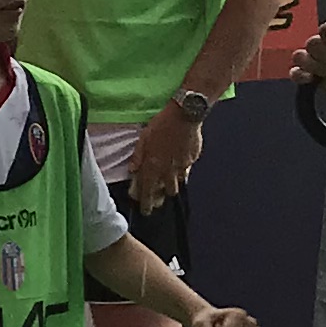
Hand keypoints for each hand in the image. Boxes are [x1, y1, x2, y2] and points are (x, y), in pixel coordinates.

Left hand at [124, 102, 204, 217]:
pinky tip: (179, 167)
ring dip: (171, 186)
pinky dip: (181, 172)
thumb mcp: (143, 139)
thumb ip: (138, 156)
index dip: (146, 203)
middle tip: (156, 198)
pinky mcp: (193, 160)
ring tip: (167, 184)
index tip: (145, 211)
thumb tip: (132, 170)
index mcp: (153, 166)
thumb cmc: (161, 125)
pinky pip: (186, 171)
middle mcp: (168, 171)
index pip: (148, 191)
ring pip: (177, 185)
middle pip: (165, 192)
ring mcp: (182, 167)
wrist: (185, 116)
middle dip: (160, 197)